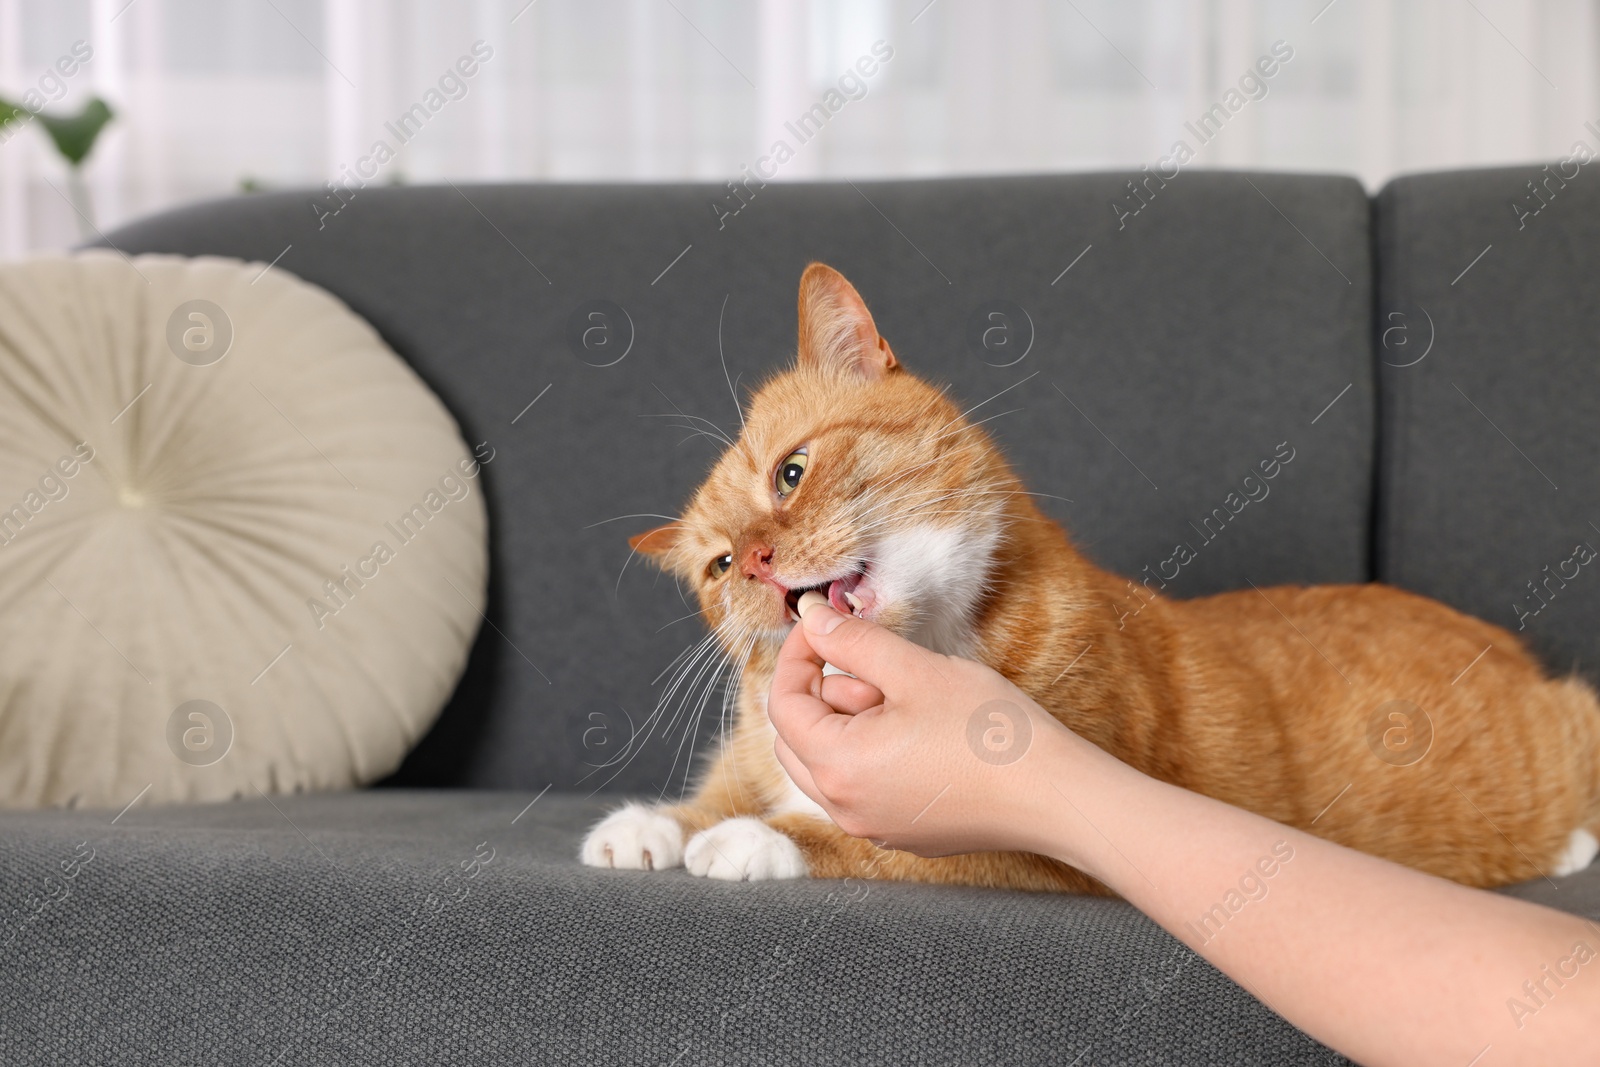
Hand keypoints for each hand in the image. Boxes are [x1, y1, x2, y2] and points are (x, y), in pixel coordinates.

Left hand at [766, 594, 1067, 855]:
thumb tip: (811, 621)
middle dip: (824, 693)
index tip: (823, 626)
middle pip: (798, 738)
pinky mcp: (903, 833)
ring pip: (830, 764)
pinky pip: (863, 787)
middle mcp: (844, 808)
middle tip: (879, 668)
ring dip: (851, 723)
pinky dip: (874, 753)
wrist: (1054, 794)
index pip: (781, 704)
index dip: (796, 655)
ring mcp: (873, 826)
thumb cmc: (989, 732)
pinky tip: (926, 734)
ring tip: (910, 701)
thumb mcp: (915, 670)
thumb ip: (853, 642)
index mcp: (837, 766)